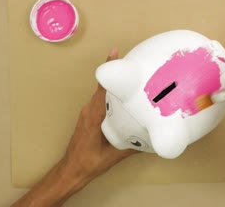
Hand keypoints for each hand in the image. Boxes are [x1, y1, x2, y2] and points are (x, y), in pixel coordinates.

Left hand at [64, 48, 138, 180]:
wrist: (71, 171)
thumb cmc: (89, 163)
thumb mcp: (115, 155)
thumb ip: (135, 146)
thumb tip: (153, 140)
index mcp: (94, 115)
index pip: (103, 86)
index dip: (109, 68)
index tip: (116, 53)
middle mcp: (89, 110)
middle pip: (104, 86)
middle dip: (117, 73)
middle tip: (134, 64)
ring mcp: (87, 112)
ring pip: (102, 93)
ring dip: (115, 86)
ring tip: (132, 79)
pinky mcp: (88, 117)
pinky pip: (100, 101)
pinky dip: (111, 96)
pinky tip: (123, 100)